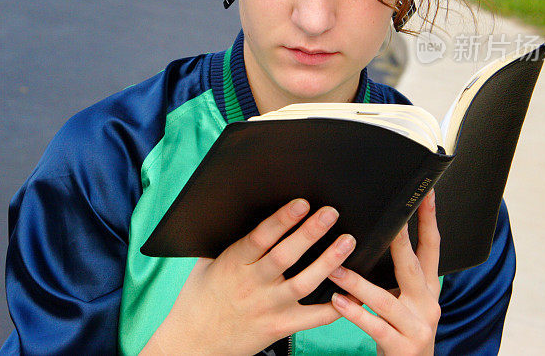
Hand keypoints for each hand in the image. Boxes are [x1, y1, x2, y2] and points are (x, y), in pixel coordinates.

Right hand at [141, 199, 356, 355]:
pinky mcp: (279, 327)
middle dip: (310, 233)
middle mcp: (252, 285)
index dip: (282, 219)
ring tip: (346, 242)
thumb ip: (227, 242)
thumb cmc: (199, 298)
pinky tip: (350, 290)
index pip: (260, 238)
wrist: (193, 343)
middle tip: (330, 213)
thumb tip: (241, 210)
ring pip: (304, 283)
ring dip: (328, 261)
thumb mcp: (205, 264)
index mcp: (233, 264)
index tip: (302, 203)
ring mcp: (268, 307)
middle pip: (285, 256)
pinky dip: (334, 306)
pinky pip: (312, 318)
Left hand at [328, 189, 440, 355]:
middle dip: (399, 241)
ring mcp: (417, 326)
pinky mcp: (402, 346)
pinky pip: (374, 326)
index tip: (425, 195)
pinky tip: (337, 301)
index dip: (429, 220)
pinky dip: (355, 313)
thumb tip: (373, 237)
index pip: (432, 247)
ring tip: (335, 268)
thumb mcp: (407, 300)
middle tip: (385, 221)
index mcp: (428, 288)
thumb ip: (397, 275)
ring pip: (385, 299)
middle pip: (412, 266)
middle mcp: (428, 304)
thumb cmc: (403, 331)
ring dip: (358, 282)